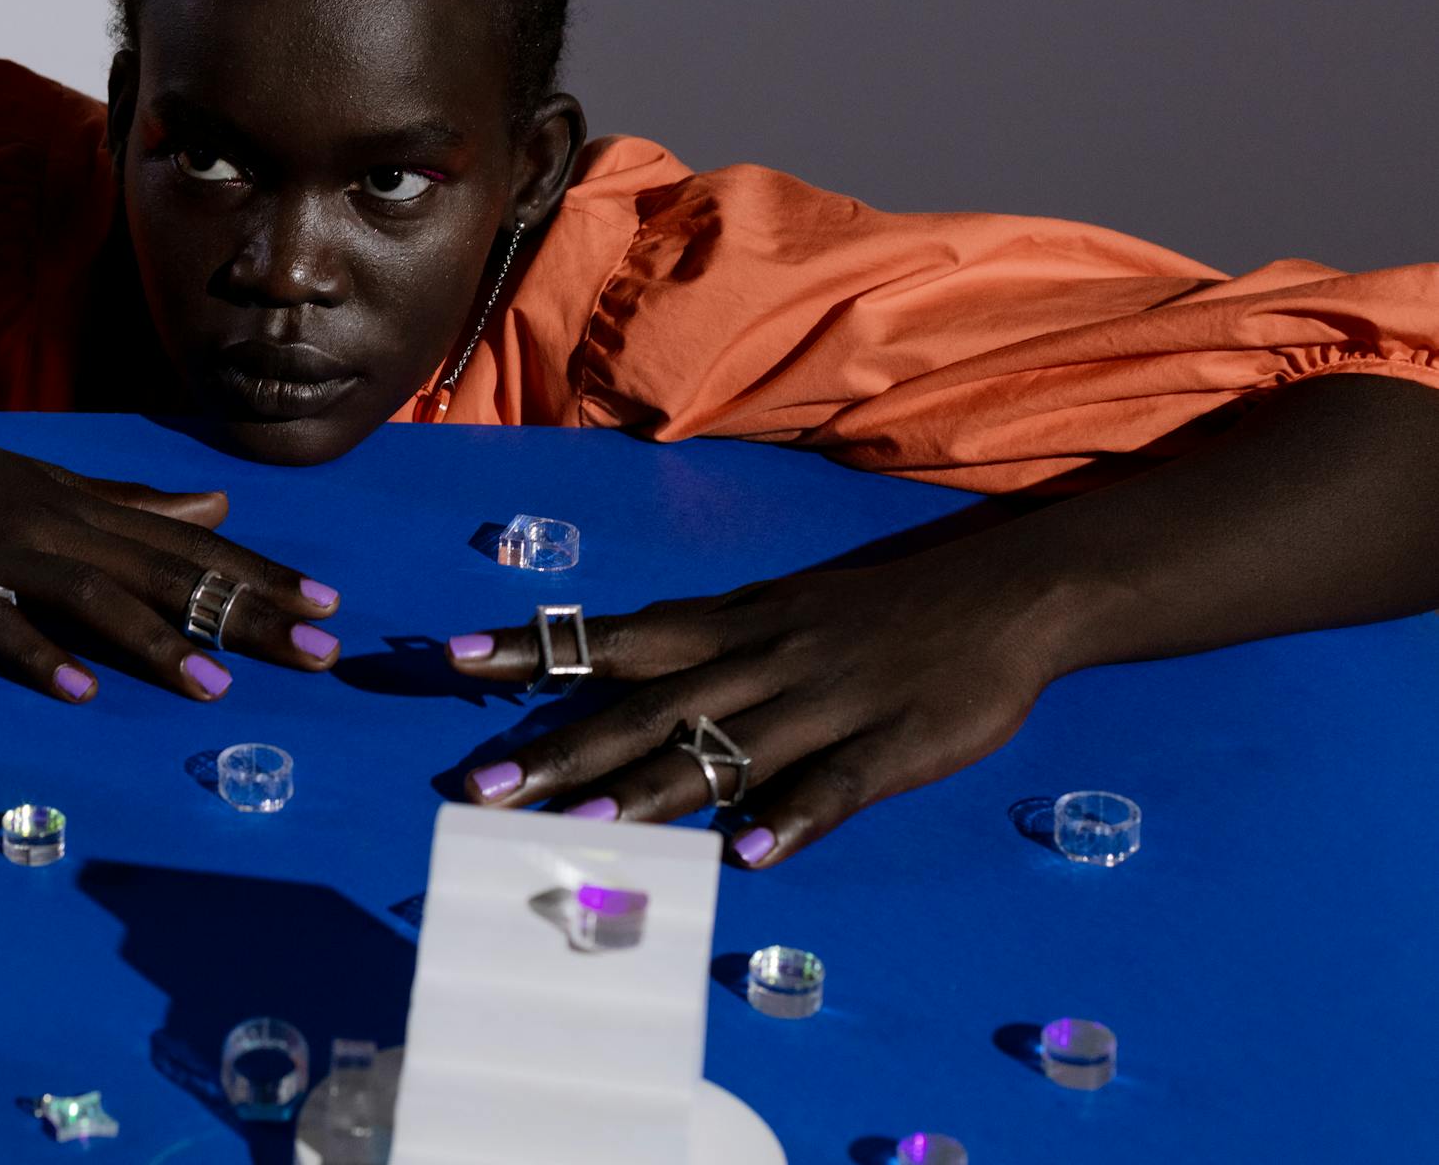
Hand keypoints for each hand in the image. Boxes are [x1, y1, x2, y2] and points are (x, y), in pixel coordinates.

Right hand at [0, 389, 340, 703]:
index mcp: (87, 506)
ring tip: (214, 687)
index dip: (261, 574)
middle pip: (166, 572)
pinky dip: (40, 655)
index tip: (327, 605)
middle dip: (245, 613)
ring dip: (155, 643)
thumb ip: (135, 503)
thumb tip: (219, 505)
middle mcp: (60, 526)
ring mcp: (4, 556)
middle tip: (317, 652)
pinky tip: (78, 690)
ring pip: (93, 597)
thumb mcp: (53, 482)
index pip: (192, 543)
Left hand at [441, 555, 1069, 864]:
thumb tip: (618, 691)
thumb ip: (701, 655)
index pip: (612, 636)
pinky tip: (747, 858)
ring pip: (721, 751)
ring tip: (578, 827)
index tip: (449, 657)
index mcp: (729, 628)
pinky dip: (789, 820)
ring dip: (647, 791)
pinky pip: (832, 787)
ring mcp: (821, 704)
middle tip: (476, 788)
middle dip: (556, 749)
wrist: (1005, 596)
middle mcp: (758, 661)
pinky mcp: (887, 747)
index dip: (534, 647)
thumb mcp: (775, 613)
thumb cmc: (874, 612)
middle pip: (643, 708)